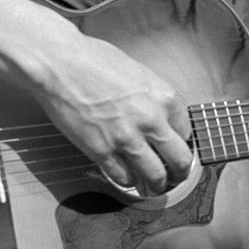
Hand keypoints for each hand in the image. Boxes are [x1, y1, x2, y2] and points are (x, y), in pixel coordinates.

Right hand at [36, 35, 191, 195]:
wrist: (61, 64)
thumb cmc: (96, 61)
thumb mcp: (141, 75)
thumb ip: (156, 100)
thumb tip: (164, 119)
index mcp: (165, 98)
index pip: (187, 133)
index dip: (181, 144)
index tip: (176, 149)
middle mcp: (152, 120)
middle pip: (179, 160)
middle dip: (179, 173)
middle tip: (175, 177)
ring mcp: (127, 138)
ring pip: (155, 176)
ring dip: (156, 185)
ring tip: (153, 186)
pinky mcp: (101, 151)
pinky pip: (123, 178)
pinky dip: (128, 181)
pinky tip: (127, 176)